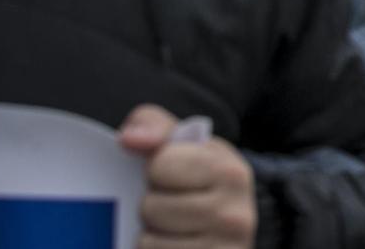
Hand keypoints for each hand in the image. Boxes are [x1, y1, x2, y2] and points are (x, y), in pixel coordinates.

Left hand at [119, 105, 254, 245]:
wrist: (232, 227)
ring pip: (148, 243)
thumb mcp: (187, 148)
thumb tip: (129, 138)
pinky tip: (172, 246)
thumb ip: (156, 128)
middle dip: (150, 207)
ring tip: (171, 230)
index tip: (170, 175)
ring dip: (150, 237)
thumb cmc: (199, 183)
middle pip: (151, 208)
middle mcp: (235, 215)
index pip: (161, 165)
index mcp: (230, 173)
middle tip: (170, 206)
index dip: (155, 170)